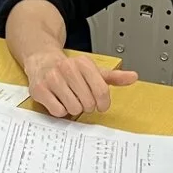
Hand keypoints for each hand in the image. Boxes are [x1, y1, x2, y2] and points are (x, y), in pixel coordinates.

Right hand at [23, 52, 137, 116]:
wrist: (42, 61)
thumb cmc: (70, 69)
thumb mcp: (93, 71)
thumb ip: (114, 77)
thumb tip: (133, 77)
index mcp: (83, 63)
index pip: (102, 91)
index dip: (103, 103)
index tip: (101, 105)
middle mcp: (67, 68)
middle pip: (88, 102)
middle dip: (87, 105)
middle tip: (81, 100)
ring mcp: (52, 78)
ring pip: (73, 108)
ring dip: (73, 108)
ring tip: (69, 99)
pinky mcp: (40, 89)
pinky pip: (58, 111)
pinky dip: (60, 110)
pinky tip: (58, 100)